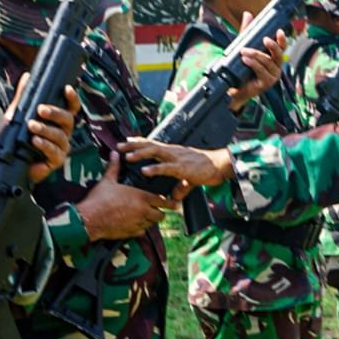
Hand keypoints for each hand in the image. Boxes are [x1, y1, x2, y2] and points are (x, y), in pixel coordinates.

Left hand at [3, 75, 80, 182]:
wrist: (8, 163)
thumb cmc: (16, 140)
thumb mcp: (17, 115)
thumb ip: (23, 97)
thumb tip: (27, 76)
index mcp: (57, 121)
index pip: (71, 108)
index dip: (72, 98)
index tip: (67, 89)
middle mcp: (62, 133)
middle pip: (68, 120)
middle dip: (55, 113)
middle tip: (41, 109)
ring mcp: (61, 147)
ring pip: (61, 135)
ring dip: (46, 129)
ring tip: (31, 126)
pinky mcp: (56, 161)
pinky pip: (55, 152)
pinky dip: (45, 145)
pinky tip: (35, 141)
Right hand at [76, 152, 178, 241]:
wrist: (89, 219)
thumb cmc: (99, 199)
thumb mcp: (107, 180)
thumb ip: (114, 167)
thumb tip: (114, 154)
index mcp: (140, 197)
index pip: (163, 201)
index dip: (170, 202)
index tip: (175, 203)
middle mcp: (143, 211)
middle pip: (161, 215)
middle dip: (160, 212)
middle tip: (156, 209)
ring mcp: (137, 223)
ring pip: (152, 224)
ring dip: (150, 220)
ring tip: (144, 215)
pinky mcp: (131, 233)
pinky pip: (141, 232)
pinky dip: (140, 228)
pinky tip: (133, 223)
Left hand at [120, 139, 234, 186]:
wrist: (220, 165)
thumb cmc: (206, 168)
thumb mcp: (189, 178)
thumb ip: (180, 187)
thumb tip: (174, 198)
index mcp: (173, 151)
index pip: (153, 143)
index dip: (139, 141)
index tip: (126, 140)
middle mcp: (172, 151)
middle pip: (149, 145)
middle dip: (133, 145)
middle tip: (119, 146)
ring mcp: (176, 158)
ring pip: (154, 152)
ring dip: (140, 153)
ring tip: (127, 156)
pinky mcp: (181, 168)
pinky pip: (165, 167)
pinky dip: (154, 168)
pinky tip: (144, 170)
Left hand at [228, 16, 288, 110]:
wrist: (233, 87)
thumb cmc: (241, 67)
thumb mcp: (243, 47)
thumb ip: (247, 32)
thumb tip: (248, 14)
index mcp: (273, 58)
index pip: (282, 47)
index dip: (282, 40)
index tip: (279, 32)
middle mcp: (276, 67)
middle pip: (279, 54)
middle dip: (273, 46)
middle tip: (265, 39)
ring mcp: (272, 76)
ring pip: (268, 62)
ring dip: (256, 55)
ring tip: (243, 51)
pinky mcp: (266, 84)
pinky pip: (261, 71)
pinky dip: (253, 64)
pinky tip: (245, 59)